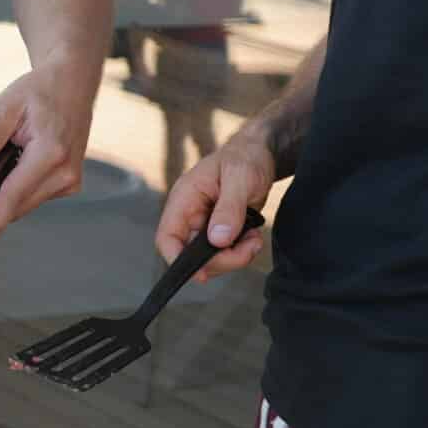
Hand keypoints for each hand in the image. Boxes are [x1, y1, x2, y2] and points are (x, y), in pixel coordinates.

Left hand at [0, 62, 94, 248]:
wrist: (73, 82)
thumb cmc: (42, 90)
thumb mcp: (7, 105)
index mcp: (51, 152)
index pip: (12, 197)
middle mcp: (65, 171)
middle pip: (17, 205)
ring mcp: (71, 180)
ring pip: (25, 204)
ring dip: (6, 195)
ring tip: (1, 162)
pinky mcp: (70, 182)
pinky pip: (35, 196)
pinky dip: (19, 189)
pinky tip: (15, 167)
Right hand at [153, 129, 274, 276]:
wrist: (260, 153)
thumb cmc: (246, 158)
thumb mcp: (240, 178)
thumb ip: (229, 209)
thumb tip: (218, 240)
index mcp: (184, 198)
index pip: (167, 237)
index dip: (177, 259)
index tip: (201, 274)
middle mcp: (190, 215)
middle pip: (191, 255)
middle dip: (221, 260)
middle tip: (249, 248)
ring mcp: (204, 225)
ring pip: (210, 258)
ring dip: (235, 257)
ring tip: (254, 238)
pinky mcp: (220, 231)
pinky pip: (224, 254)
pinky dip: (241, 252)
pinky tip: (254, 236)